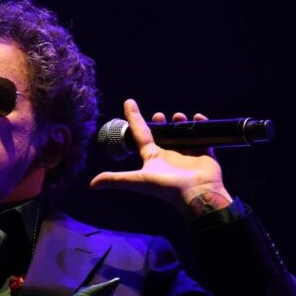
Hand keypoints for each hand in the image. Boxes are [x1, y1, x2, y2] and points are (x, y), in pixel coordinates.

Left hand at [90, 99, 231, 215]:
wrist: (196, 194)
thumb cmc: (166, 187)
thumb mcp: (138, 180)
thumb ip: (116, 179)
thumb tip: (92, 184)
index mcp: (152, 156)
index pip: (140, 132)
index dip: (133, 117)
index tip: (128, 101)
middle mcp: (168, 153)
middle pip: (162, 133)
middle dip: (160, 121)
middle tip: (159, 116)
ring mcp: (187, 152)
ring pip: (181, 132)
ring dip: (179, 121)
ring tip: (178, 116)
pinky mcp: (204, 152)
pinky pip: (203, 135)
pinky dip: (200, 124)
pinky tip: (197, 118)